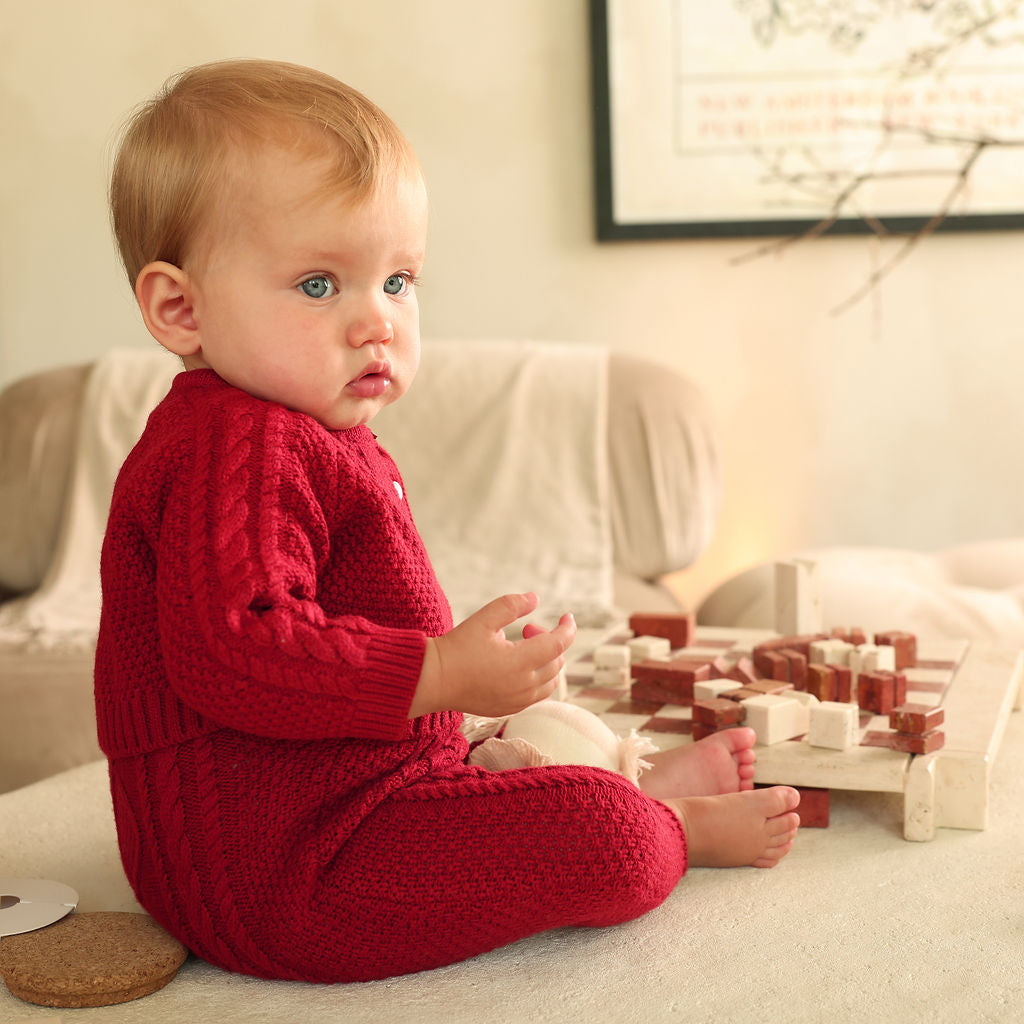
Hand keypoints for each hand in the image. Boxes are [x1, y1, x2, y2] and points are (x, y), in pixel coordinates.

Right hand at [409, 592, 575, 718]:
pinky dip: (538, 679)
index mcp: (520, 662)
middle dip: (549, 641)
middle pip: (556, 662)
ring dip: (546, 662)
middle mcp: (523, 686)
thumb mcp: (484, 619)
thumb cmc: (457, 648)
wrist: (433, 680)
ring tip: (522, 648)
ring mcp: (517, 701)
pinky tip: (517, 666)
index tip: (567, 617)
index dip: (568, 628)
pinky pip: (536, 695)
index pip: (558, 645)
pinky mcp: (508, 710)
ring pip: (550, 682)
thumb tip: (535, 599)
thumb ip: (512, 605)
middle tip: (526, 629)